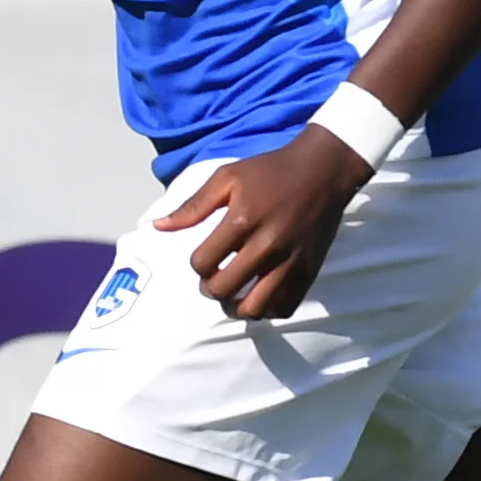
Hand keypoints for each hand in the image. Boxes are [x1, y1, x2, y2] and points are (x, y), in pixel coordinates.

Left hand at [152, 129, 374, 321]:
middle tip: (212, 280)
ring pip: (255, 309)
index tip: (203, 257)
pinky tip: (259, 295)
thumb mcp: (227, 177)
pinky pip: (284, 308)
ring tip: (233, 295)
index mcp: (242, 221)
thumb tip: (159, 227)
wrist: (321, 171)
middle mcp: (267, 246)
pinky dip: (267, 309)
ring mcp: (290, 262)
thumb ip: (192, 206)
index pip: (204, 263)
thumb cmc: (269, 171)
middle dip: (210, 289)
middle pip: (225, 290)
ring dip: (237, 307)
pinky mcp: (309, 271)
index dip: (196, 264)